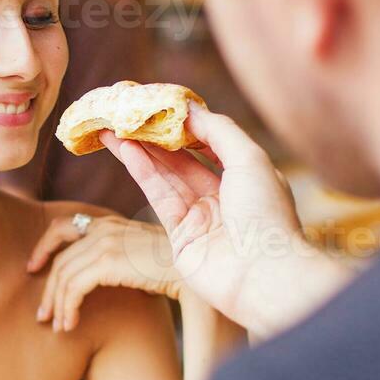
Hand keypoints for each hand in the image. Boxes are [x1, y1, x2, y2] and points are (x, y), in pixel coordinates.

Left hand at [28, 211, 180, 331]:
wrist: (199, 269)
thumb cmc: (178, 269)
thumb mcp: (141, 258)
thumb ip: (117, 260)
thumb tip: (100, 278)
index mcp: (109, 222)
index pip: (62, 227)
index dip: (43, 248)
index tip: (34, 269)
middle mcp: (103, 228)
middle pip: (59, 258)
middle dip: (48, 290)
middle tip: (43, 315)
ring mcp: (105, 242)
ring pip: (63, 276)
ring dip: (57, 305)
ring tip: (57, 326)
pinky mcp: (108, 261)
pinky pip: (73, 287)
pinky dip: (67, 308)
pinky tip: (70, 325)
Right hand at [102, 109, 348, 335]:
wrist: (262, 275)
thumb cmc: (265, 214)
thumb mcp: (250, 158)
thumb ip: (218, 130)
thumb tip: (189, 108)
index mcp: (247, 177)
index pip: (211, 143)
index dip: (186, 124)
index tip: (161, 104)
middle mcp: (223, 196)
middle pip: (182, 159)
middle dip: (154, 136)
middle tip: (127, 113)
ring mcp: (200, 217)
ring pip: (165, 176)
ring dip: (139, 150)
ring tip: (113, 127)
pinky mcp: (180, 236)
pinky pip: (158, 196)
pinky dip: (142, 172)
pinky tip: (126, 150)